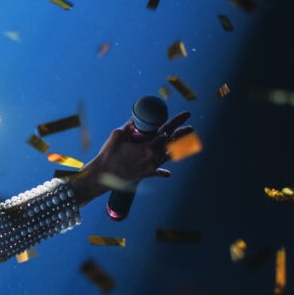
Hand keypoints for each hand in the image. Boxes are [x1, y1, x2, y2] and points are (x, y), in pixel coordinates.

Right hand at [70, 111, 193, 205]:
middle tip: (191, 128)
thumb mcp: (117, 135)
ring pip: (167, 156)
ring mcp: (150, 167)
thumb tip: (134, 121)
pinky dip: (162, 172)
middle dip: (181, 134)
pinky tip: (168, 173)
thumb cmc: (108, 154)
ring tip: (186, 144)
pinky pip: (157, 173)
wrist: (102, 176)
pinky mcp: (144, 174)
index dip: (172, 126)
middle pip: (171, 144)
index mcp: (148, 147)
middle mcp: (153, 157)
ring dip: (175, 150)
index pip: (165, 133)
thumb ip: (128, 126)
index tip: (181, 118)